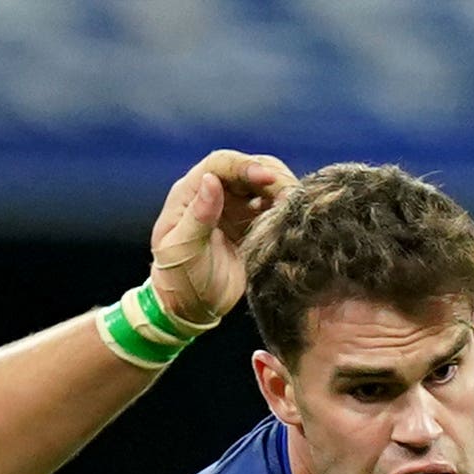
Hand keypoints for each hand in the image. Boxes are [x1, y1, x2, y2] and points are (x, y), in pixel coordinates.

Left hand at [147, 151, 293, 330]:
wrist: (190, 308)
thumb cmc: (178, 279)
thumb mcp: (183, 249)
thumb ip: (198, 215)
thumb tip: (211, 180)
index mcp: (191, 192)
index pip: (221, 164)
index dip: (245, 166)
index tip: (266, 178)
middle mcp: (215, 194)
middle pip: (247, 169)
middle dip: (271, 177)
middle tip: (290, 195)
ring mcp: (235, 208)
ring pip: (264, 186)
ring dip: (282, 192)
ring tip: (295, 208)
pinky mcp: (251, 225)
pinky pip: (273, 209)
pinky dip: (285, 211)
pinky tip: (293, 221)